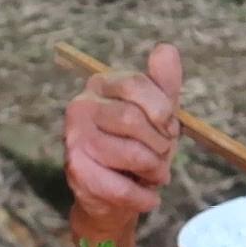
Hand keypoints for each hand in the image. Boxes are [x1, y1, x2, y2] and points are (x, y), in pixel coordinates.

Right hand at [62, 44, 183, 242]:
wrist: (115, 194)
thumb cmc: (140, 146)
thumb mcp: (158, 113)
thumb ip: (164, 83)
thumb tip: (166, 49)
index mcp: (101, 85)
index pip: (135, 83)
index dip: (162, 109)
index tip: (170, 128)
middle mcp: (81, 107)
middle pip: (132, 118)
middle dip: (160, 144)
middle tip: (163, 155)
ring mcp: (74, 139)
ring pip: (132, 154)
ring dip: (155, 171)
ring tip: (154, 175)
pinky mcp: (76, 172)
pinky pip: (122, 187)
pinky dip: (144, 197)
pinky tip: (147, 196)